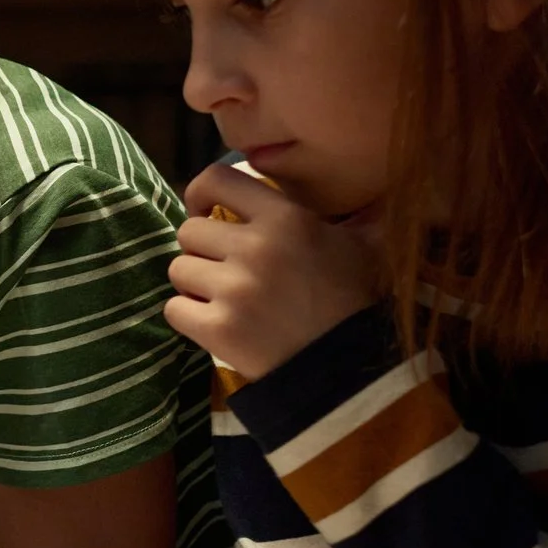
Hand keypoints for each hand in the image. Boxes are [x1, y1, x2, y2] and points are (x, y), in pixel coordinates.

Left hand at [166, 164, 382, 380]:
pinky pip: (174, 308)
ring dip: (194, 284)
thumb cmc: (355, 301)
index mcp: (285, 218)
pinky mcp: (217, 329)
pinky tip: (217, 323)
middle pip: (188, 231)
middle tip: (226, 269)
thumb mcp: (362, 247)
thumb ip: (352, 216)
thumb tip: (373, 198)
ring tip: (225, 298)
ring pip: (178, 270)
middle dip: (202, 250)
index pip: (215, 179)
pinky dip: (189, 317)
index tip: (207, 212)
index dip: (200, 194)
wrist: (351, 368)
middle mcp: (255, 248)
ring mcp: (234, 289)